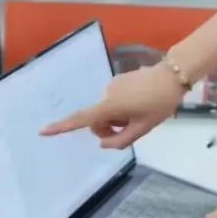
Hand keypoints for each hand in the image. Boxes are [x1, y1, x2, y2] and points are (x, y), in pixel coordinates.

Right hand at [39, 61, 184, 147]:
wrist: (173, 75)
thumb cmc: (160, 103)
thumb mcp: (144, 128)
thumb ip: (121, 140)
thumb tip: (102, 143)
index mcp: (111, 106)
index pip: (82, 120)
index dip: (62, 127)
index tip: (43, 131)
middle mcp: (107, 94)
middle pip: (98, 120)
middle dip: (110, 128)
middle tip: (133, 128)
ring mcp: (112, 85)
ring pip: (108, 111)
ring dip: (119, 117)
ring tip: (140, 113)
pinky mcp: (119, 80)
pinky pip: (114, 100)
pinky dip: (122, 107)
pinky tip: (140, 103)